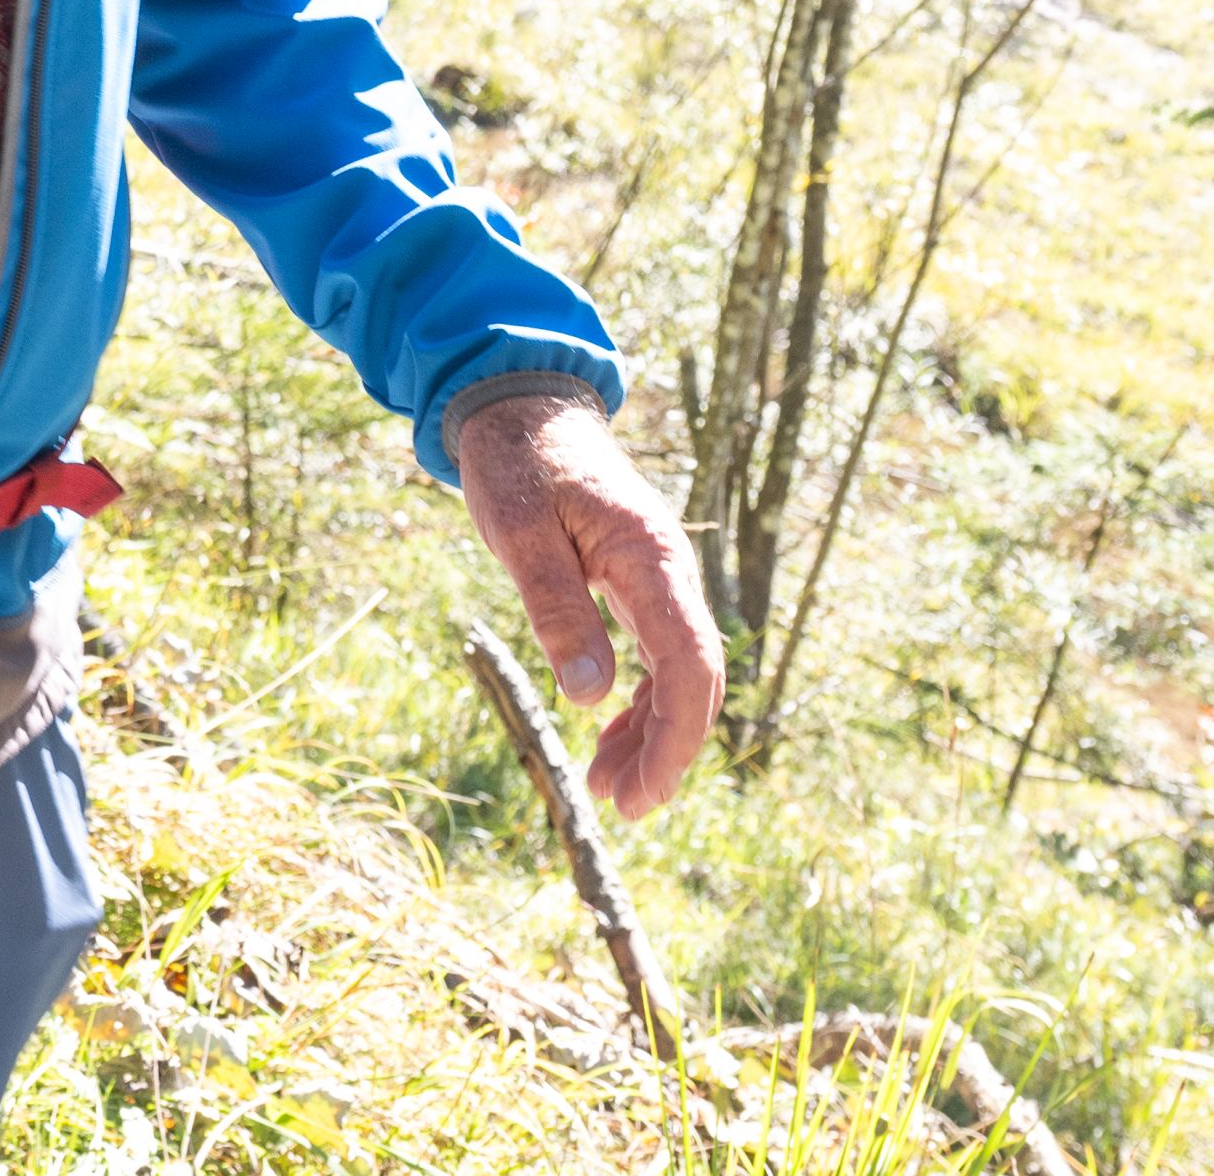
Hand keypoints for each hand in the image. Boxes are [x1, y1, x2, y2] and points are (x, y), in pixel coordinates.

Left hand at [447, 385, 724, 822]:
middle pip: (696, 678)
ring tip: (611, 786)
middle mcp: (670, 571)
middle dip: (668, 750)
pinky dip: (640, 700)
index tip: (645, 794)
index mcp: (652, 558)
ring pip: (679, 672)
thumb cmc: (517, 464)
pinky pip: (658, 653)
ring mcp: (659, 578)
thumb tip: (593, 696)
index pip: (690, 665)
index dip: (676, 738)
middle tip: (625, 807)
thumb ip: (557, 609)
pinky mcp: (638, 583)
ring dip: (653, 732)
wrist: (520, 406)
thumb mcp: (521, 533)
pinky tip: (611, 735)